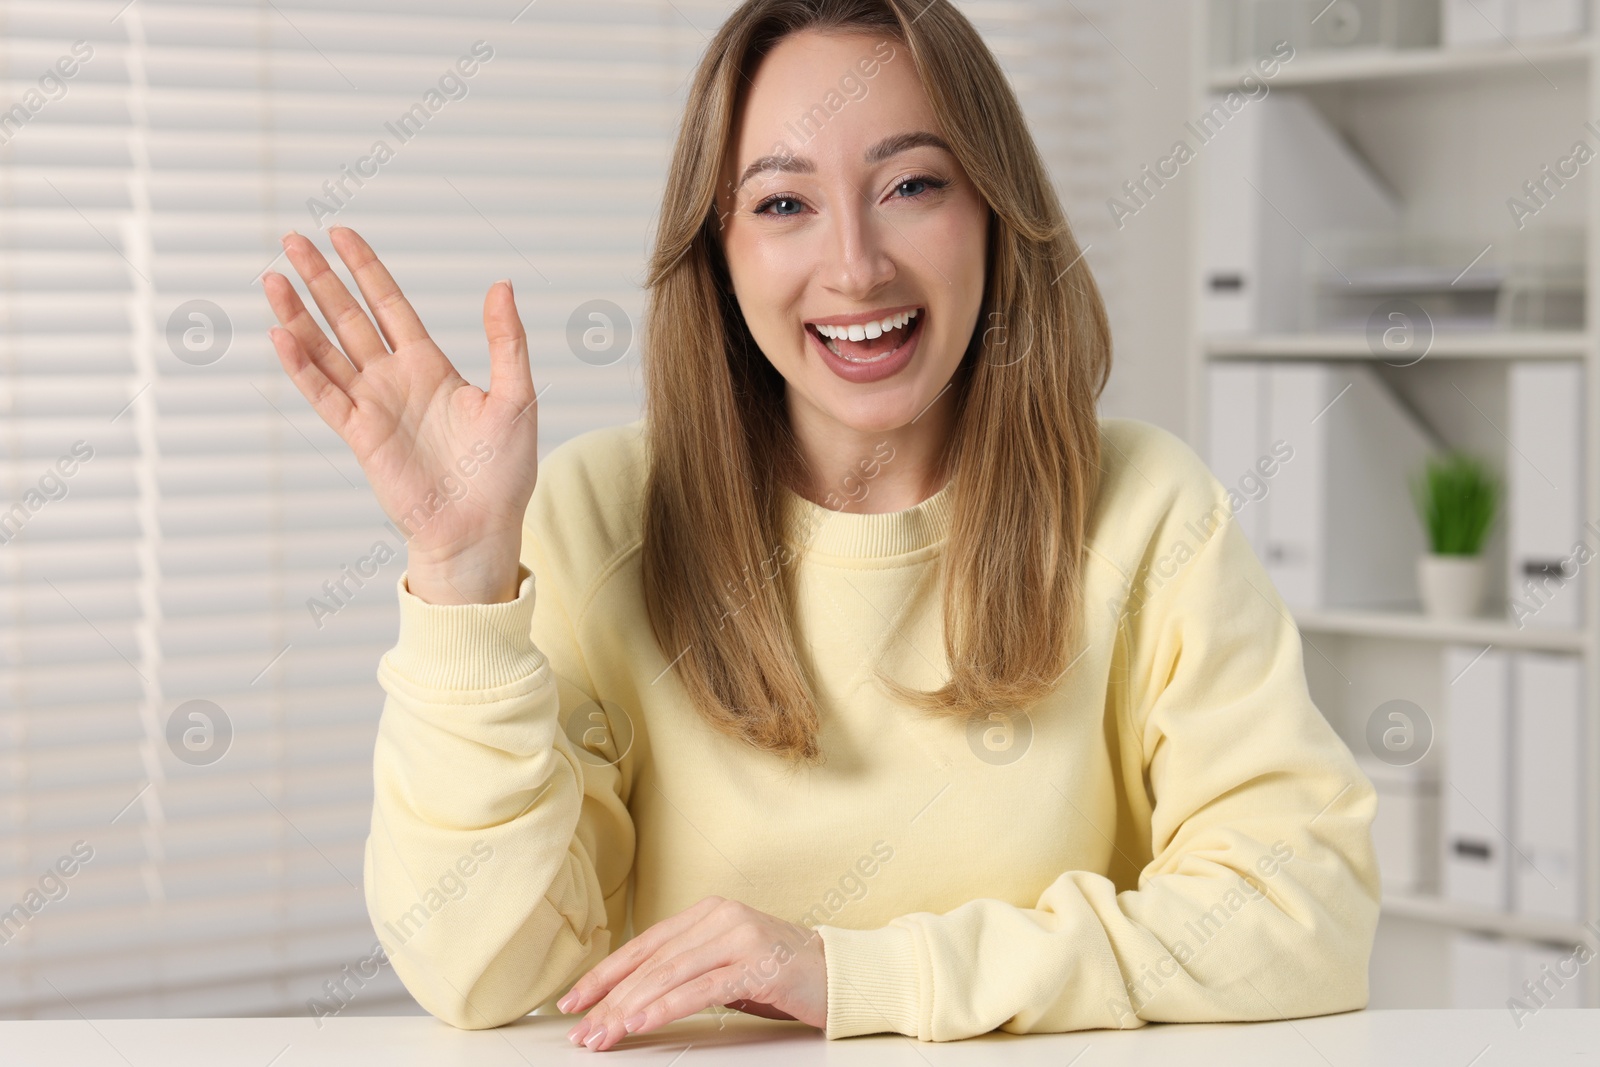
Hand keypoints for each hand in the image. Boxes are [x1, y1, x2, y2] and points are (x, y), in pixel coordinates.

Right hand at [261, 227, 538, 604]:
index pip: (390, 304)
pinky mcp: (361, 436)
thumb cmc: (504, 471)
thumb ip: (507, 341)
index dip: (365, 268)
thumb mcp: (517, 396)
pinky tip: (281, 334)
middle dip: (321, 279)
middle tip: (292, 240)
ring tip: (272, 279)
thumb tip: (503, 286)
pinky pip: (325, 394)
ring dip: (299, 315)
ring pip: (327, 350)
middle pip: (349, 317)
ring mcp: (373, 406)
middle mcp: (395, 380)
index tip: (340, 234)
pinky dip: (302, 366)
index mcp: (430, 365)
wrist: (481, 527)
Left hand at [558, 896, 827, 1050]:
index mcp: (707, 913)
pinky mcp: (756, 964)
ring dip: (628, 1008)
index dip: (604, 974)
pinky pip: (701, 989)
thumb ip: (687, 970)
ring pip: (669, 975)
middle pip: (651, 962)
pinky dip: (665, 1007)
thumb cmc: (781, 974)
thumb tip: (632, 998)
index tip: (573, 1001)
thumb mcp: (726, 965)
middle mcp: (720, 917)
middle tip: (581, 1030)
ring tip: (602, 1034)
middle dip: (609, 999)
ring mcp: (739, 937)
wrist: (840, 973)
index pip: (644, 945)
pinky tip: (640, 1023)